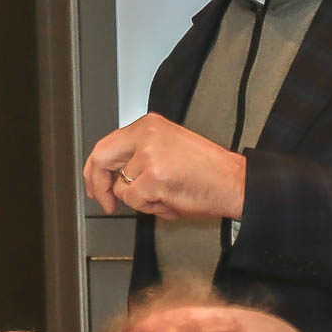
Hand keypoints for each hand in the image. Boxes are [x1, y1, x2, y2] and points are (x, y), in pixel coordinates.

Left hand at [82, 113, 245, 220]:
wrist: (235, 182)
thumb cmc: (208, 171)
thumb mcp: (169, 148)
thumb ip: (139, 154)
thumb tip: (112, 174)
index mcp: (150, 125)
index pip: (107, 144)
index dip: (96, 169)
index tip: (97, 185)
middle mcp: (147, 134)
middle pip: (101, 158)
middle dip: (98, 184)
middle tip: (105, 202)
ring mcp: (149, 155)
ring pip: (121, 187)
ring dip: (139, 199)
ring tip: (165, 194)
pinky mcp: (154, 177)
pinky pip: (135, 201)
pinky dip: (150, 207)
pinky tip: (171, 198)